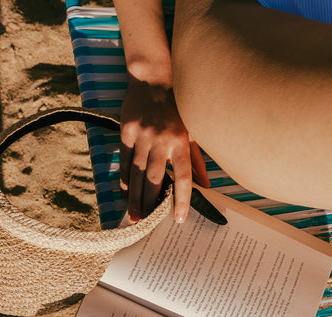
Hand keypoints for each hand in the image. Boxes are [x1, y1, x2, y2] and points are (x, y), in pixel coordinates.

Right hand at [119, 76, 209, 222]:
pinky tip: (125, 193)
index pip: (183, 177)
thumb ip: (198, 160)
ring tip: (134, 216)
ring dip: (134, 197)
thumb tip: (208, 186)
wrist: (154, 78)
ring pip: (136, 173)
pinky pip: (124, 160)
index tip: (179, 219)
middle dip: (150, 203)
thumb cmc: (179, 106)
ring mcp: (141, 136)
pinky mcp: (126, 131)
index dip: (182, 199)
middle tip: (147, 223)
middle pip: (154, 179)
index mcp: (181, 141)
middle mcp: (160, 140)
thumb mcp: (193, 130)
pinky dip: (124, 178)